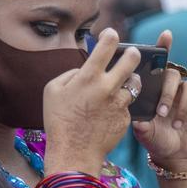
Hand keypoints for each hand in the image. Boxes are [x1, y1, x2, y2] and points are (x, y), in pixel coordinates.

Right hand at [43, 28, 140, 175]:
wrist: (73, 153)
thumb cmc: (58, 121)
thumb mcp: (52, 91)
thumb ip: (71, 74)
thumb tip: (84, 69)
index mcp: (89, 77)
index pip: (107, 46)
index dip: (110, 36)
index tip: (111, 34)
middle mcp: (108, 88)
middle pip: (132, 60)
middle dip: (133, 54)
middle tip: (132, 54)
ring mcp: (120, 104)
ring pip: (134, 84)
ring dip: (129, 82)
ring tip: (121, 85)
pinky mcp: (126, 119)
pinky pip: (127, 106)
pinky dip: (120, 106)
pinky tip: (108, 113)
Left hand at [132, 30, 186, 170]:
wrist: (174, 153)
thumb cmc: (156, 138)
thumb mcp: (145, 133)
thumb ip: (141, 126)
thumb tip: (137, 121)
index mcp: (155, 87)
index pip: (158, 63)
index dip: (163, 47)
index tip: (166, 36)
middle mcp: (172, 86)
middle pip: (172, 74)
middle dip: (166, 93)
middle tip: (161, 113)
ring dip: (183, 105)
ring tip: (177, 124)